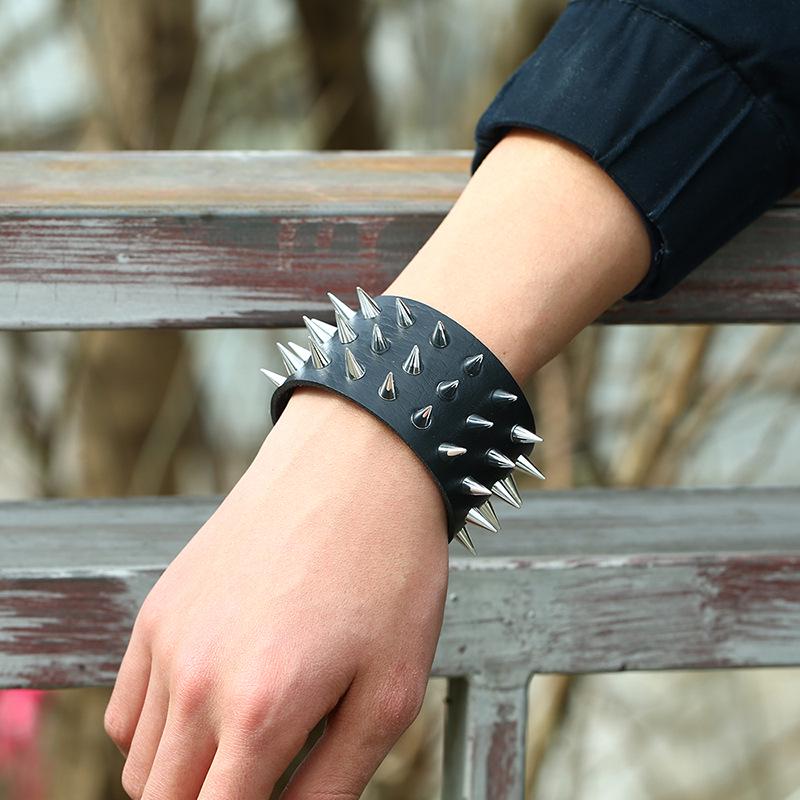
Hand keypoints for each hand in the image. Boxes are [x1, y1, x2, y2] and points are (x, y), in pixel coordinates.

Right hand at [104, 386, 448, 798]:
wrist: (355, 466)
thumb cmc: (388, 572)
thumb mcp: (390, 691)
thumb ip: (332, 783)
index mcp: (260, 711)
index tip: (272, 798)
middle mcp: (196, 680)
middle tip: (267, 779)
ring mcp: (168, 639)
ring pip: (139, 765)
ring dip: (183, 779)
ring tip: (244, 748)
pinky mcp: (158, 607)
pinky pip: (127, 707)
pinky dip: (156, 732)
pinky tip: (210, 706)